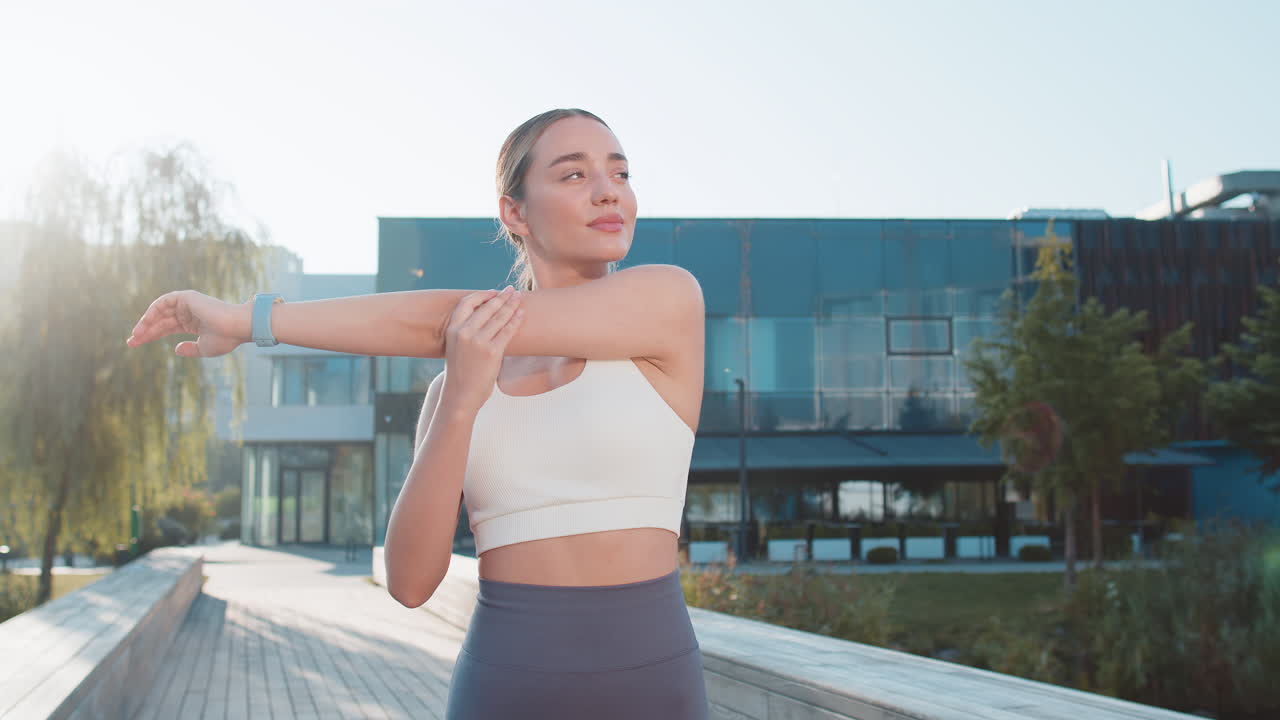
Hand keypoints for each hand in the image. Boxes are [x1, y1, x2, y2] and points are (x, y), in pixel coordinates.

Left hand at [125, 290, 249, 356]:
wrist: (237, 328)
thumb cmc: (225, 339)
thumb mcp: (204, 348)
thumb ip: (189, 349)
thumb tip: (175, 349)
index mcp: (193, 323)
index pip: (166, 328)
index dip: (151, 335)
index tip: (136, 344)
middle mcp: (188, 312)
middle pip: (160, 321)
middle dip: (144, 331)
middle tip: (131, 342)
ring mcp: (187, 304)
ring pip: (159, 312)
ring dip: (146, 323)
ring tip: (136, 336)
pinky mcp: (186, 297)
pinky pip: (163, 302)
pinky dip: (153, 311)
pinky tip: (145, 323)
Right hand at [440, 285, 524, 414]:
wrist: (460, 394)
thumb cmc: (460, 371)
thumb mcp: (456, 346)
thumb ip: (466, 331)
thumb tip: (486, 315)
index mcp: (453, 329)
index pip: (467, 302)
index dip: (482, 294)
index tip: (494, 292)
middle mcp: (464, 333)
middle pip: (487, 307)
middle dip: (502, 297)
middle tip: (512, 290)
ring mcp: (478, 342)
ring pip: (499, 317)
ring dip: (512, 305)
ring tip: (520, 298)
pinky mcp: (492, 352)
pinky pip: (507, 331)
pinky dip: (516, 321)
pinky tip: (521, 314)